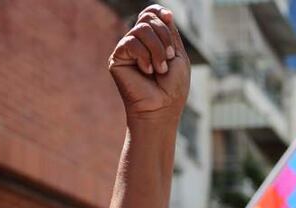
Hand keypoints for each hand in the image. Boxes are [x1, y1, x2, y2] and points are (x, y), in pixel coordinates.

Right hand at [108, 5, 189, 121]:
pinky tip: (146, 71)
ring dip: (157, 50)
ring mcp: (127, 49)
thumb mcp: (177, 55)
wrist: (162, 108)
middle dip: (164, 37)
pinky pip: (131, 42)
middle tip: (169, 59)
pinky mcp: (117, 57)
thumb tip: (165, 12)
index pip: (151, 12)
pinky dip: (144, 56)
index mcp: (153, 39)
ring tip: (160, 69)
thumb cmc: (173, 87)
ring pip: (141, 29)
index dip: (159, 11)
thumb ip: (170, 33)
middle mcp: (138, 41)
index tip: (169, 18)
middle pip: (148, 18)